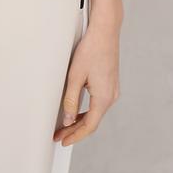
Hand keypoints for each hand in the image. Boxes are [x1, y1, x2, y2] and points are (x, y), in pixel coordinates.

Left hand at [52, 18, 120, 145]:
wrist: (105, 31)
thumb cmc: (92, 49)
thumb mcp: (76, 76)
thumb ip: (71, 99)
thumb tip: (68, 118)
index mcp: (104, 98)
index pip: (89, 126)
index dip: (75, 136)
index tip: (64, 141)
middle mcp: (111, 96)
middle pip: (92, 121)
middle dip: (75, 130)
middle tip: (60, 135)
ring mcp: (112, 90)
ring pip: (95, 112)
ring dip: (80, 120)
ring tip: (65, 125)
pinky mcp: (110, 83)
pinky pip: (98, 103)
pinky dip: (87, 110)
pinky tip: (77, 110)